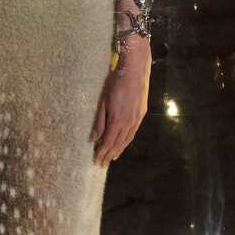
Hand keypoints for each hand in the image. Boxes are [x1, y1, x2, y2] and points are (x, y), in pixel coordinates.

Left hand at [90, 39, 149, 167]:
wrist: (134, 71)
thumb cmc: (115, 84)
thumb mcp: (102, 102)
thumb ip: (99, 122)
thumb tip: (94, 139)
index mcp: (117, 121)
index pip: (108, 142)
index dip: (102, 153)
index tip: (96, 161)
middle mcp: (128, 123)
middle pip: (118, 144)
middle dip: (109, 155)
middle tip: (102, 164)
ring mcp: (136, 119)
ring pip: (127, 140)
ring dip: (119, 150)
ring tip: (112, 158)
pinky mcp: (141, 114)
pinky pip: (133, 133)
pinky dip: (127, 141)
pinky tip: (124, 143)